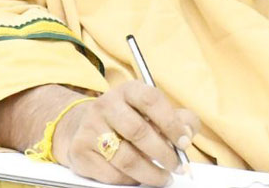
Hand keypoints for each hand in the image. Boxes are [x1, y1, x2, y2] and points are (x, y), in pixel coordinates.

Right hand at [54, 81, 199, 185]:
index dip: (171, 123)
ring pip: (125, 157)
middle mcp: (106, 105)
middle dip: (163, 153)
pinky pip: (111, 173)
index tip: (184, 142)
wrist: (84, 126)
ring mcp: (90, 128)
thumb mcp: (153, 111)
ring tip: (164, 178)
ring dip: (150, 172)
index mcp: (128, 90)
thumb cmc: (129, 119)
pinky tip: (140, 177)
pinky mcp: (80, 151)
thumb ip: (178, 118)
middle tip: (177, 166)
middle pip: (138, 131)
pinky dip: (130, 180)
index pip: (151, 100)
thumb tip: (188, 132)